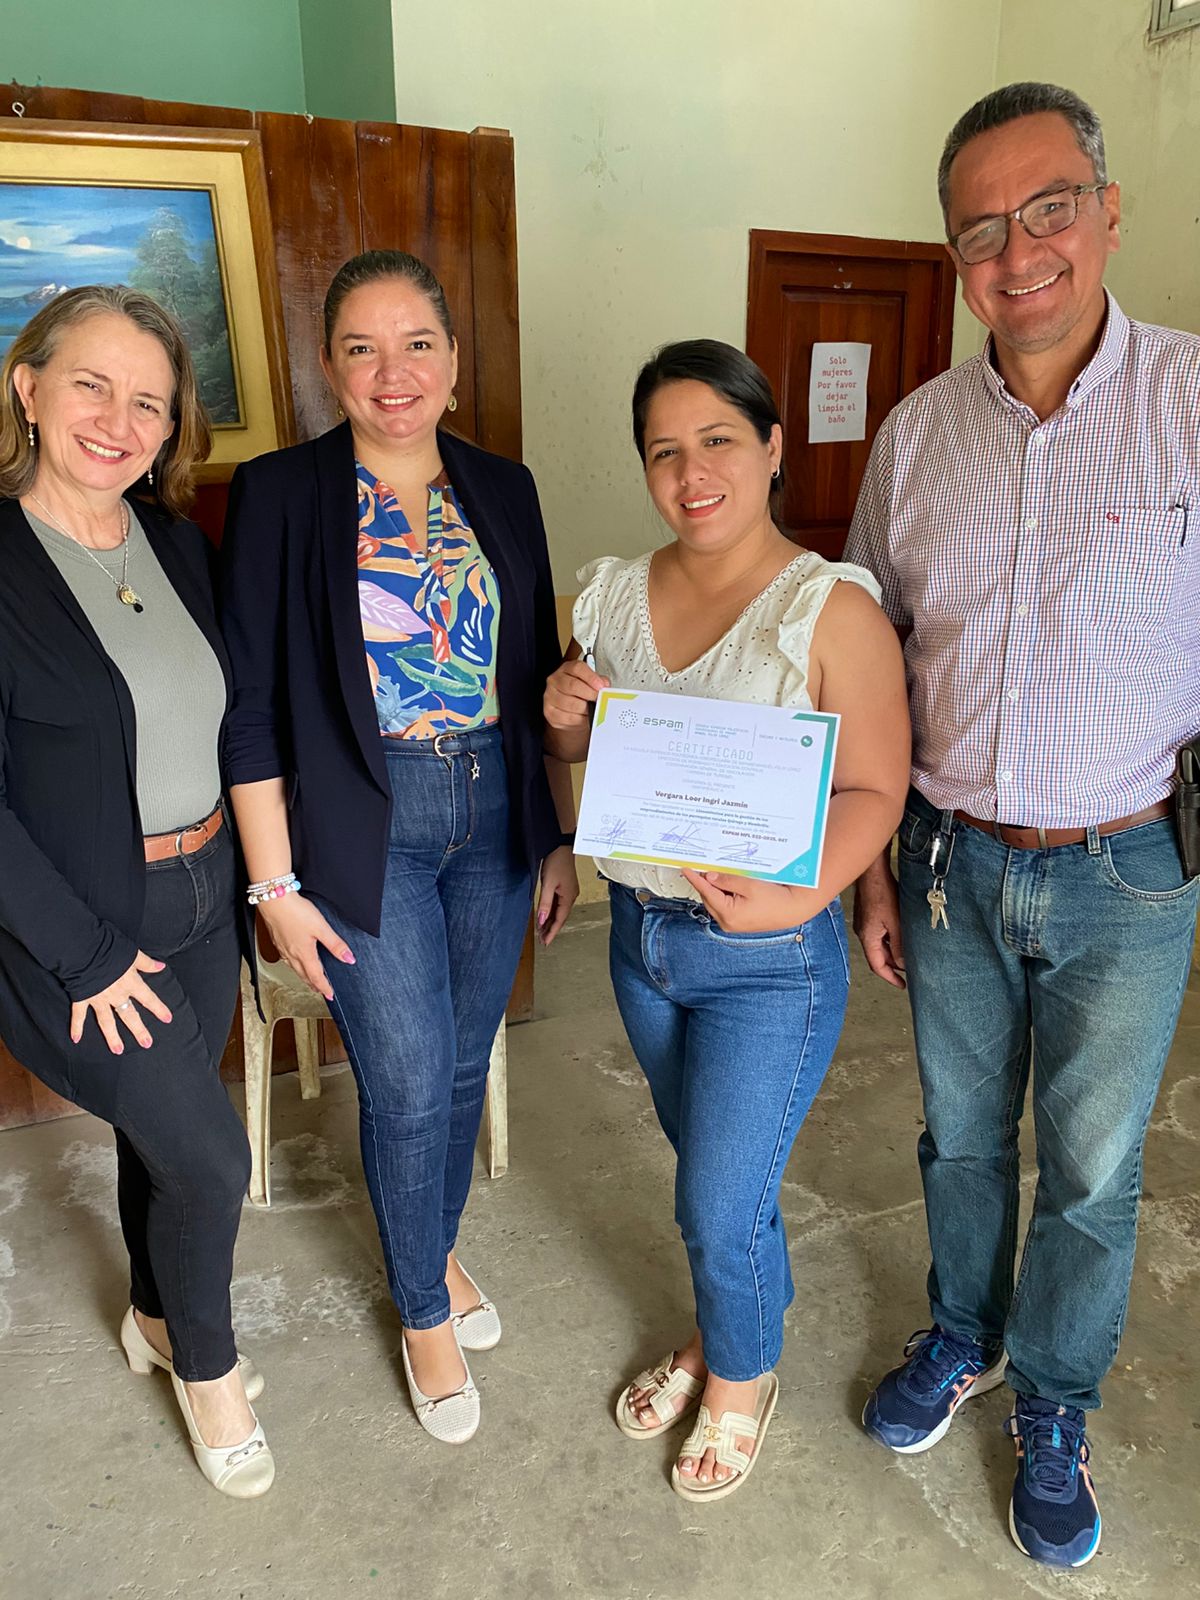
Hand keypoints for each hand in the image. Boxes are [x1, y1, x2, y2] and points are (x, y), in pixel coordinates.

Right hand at [70, 951, 171, 1053]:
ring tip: (118, 1050)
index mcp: (130, 983)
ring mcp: (98, 998)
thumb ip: (146, 963)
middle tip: (147, 1044)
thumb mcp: (132, 953)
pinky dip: (76, 1026)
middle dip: (139, 1030)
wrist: (85, 949)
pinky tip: (75, 1039)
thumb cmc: (110, 949)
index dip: (159, 1008)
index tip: (168, 1019)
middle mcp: (116, 994)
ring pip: (107, 1022)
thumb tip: (161, 966)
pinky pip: (79, 1015)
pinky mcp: (82, 997)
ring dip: (112, 1037)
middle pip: (129, 1015)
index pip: (148, 998)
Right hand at [257, 893, 353, 999]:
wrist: (274, 900)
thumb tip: (349, 959)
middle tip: (321, 991)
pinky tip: (294, 960)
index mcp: (304, 954)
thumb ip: (335, 944)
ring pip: (294, 968)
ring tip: (309, 979)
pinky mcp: (277, 940)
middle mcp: (292, 954)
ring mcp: (283, 948)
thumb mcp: (321, 928)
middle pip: (304, 975)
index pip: (316, 977)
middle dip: (313, 985)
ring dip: (303, 976)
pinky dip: (293, 965)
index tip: (330, 995)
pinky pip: (286, 959)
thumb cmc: (295, 911)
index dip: (324, 987)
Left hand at [536, 846, 578, 944]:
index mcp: (568, 897)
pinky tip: (546, 915)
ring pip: (559, 911)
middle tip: (542, 940)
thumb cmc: (557, 861)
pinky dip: (552, 911)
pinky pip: (558, 904)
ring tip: (542, 931)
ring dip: (551, 921)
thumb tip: (542, 919)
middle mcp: (571, 896)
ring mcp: (569, 892)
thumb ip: (544, 902)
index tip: (545, 942)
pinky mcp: (565, 887)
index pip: (560, 920)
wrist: (562, 846)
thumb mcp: (548, 883)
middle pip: (560, 917)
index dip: (552, 932)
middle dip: (551, 929)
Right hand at [544, 658, 608, 730]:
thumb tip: (605, 685)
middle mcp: (555, 680)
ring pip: (570, 703)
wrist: (571, 710)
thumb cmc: (581, 694)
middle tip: (599, 700)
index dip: (590, 677)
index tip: (601, 686)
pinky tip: (584, 716)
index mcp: (566, 669)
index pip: (577, 668)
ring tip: (593, 710)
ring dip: (585, 709)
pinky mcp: (549, 712)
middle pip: (572, 685)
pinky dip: (579, 719)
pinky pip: (566, 717)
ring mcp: (550, 696)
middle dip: (589, 694)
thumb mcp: (592, 683)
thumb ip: (599, 681)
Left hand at [682, 870, 813, 932]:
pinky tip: (728, 884)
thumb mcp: (749, 885)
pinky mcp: (737, 922)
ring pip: (715, 902)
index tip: (686, 869)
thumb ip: (727, 880)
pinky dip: (723, 894)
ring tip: (718, 874)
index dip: (695, 879)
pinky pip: (724, 906)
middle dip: (705, 883)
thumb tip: (710, 876)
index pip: (706, 892)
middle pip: (709, 898)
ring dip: (715, 888)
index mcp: (728, 914)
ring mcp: (732, 924)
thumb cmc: (775, 900)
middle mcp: (727, 922)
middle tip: (702, 867)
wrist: (792, 910)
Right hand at [853, 861, 905, 986]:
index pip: (877, 966)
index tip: (902, 985)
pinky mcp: (868, 916)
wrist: (872, 872)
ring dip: (892, 953)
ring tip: (907, 956)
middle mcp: (863, 933)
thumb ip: (899, 945)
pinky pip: (878, 935)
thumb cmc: (882, 893)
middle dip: (893, 966)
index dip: (890, 978)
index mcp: (868, 937)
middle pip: (877, 957)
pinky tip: (901, 938)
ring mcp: (864, 924)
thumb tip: (903, 963)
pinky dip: (889, 941)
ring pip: (879, 946)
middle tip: (908, 972)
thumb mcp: (895, 922)